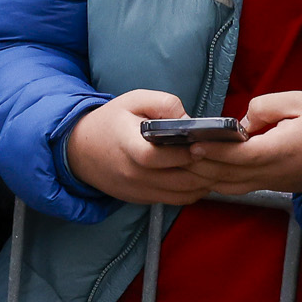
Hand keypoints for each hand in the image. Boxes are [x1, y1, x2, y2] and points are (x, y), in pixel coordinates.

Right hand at [64, 90, 212, 204]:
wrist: (80, 151)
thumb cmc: (109, 123)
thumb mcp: (132, 101)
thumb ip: (163, 103)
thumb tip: (190, 119)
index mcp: (128, 146)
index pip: (156, 157)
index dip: (183, 154)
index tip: (201, 145)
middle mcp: (132, 173)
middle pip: (178, 180)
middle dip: (205, 170)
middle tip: (221, 157)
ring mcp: (138, 189)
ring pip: (183, 194)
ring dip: (204, 182)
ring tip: (214, 167)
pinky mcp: (143, 199)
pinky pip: (177, 200)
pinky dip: (194, 191)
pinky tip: (200, 176)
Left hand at [185, 91, 301, 196]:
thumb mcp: (300, 101)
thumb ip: (264, 107)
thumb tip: (239, 123)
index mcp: (282, 151)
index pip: (240, 156)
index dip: (214, 151)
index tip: (192, 143)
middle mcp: (274, 172)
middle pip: (228, 175)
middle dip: (198, 164)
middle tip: (172, 152)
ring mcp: (273, 183)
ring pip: (230, 185)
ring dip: (203, 175)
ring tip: (179, 159)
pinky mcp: (272, 186)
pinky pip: (239, 187)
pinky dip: (217, 181)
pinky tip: (201, 169)